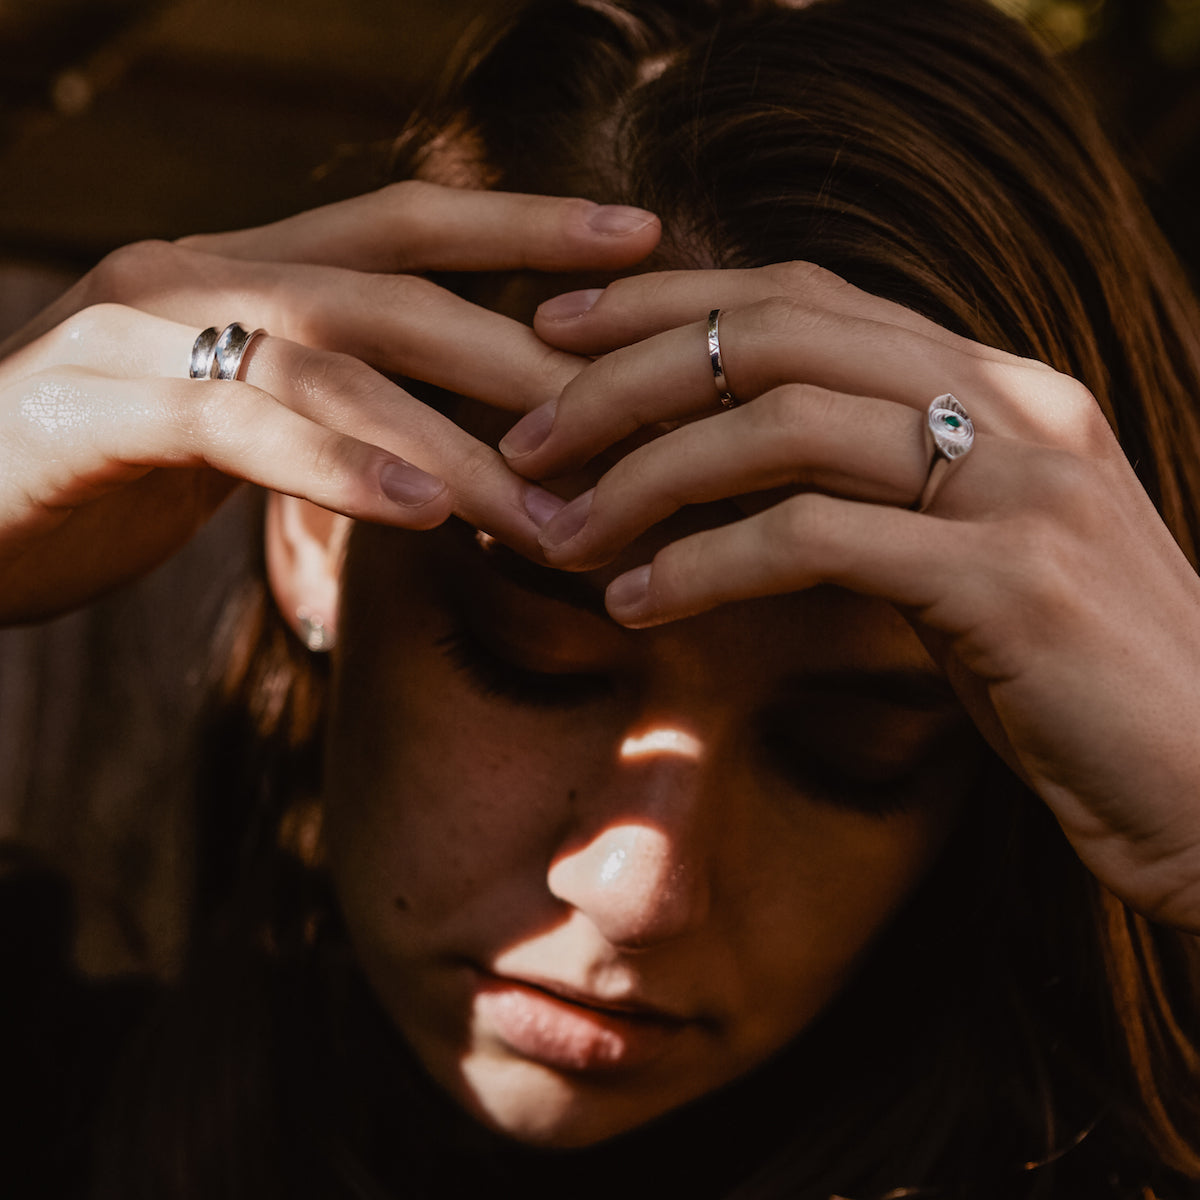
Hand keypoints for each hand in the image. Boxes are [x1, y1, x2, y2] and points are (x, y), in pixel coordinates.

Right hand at [0, 181, 659, 621]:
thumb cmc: (101, 471)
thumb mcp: (233, 424)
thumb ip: (328, 410)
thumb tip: (449, 452)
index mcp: (246, 269)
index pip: (410, 226)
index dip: (528, 227)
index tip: (641, 241)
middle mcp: (202, 272)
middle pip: (398, 292)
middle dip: (525, 356)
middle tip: (635, 421)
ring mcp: (143, 330)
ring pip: (336, 365)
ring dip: (458, 445)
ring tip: (554, 515)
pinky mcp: (99, 408)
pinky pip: (239, 429)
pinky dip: (342, 466)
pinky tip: (426, 508)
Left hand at [501, 262, 1199, 930]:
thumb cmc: (1076, 679)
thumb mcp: (969, 558)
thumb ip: (877, 495)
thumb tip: (724, 482)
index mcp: (998, 382)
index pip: (801, 297)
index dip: (665, 303)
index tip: (557, 335)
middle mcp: (1015, 401)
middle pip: (771, 334)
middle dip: (623, 375)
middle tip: (524, 434)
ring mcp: (1021, 481)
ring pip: (781, 423)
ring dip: (644, 474)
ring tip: (558, 532)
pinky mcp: (1011, 579)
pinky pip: (815, 538)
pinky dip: (703, 564)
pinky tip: (634, 601)